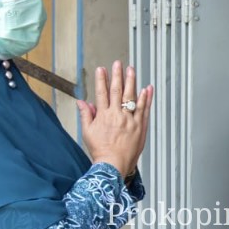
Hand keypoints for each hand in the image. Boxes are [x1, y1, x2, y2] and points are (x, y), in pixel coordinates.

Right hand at [77, 60, 152, 177]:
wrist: (114, 164)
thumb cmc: (100, 150)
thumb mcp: (87, 132)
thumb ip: (86, 115)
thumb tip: (81, 102)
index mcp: (104, 115)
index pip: (102, 93)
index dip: (102, 80)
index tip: (102, 69)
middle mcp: (117, 115)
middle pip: (118, 91)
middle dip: (118, 76)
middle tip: (118, 64)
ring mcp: (130, 120)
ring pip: (132, 97)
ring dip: (132, 82)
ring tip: (132, 70)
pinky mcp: (140, 126)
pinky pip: (144, 109)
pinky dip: (146, 98)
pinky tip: (147, 89)